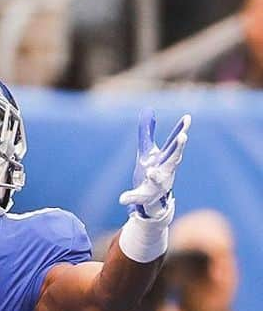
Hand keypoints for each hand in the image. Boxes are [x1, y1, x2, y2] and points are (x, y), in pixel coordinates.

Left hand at [119, 109, 190, 223]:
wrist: (152, 199)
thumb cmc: (152, 170)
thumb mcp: (147, 151)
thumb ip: (146, 133)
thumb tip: (148, 110)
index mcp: (165, 158)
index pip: (173, 142)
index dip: (180, 129)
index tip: (187, 117)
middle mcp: (165, 170)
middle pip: (173, 159)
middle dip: (178, 148)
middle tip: (183, 137)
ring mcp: (156, 185)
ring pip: (158, 180)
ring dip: (155, 175)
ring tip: (150, 171)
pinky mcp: (145, 197)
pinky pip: (137, 197)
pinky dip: (129, 197)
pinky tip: (122, 199)